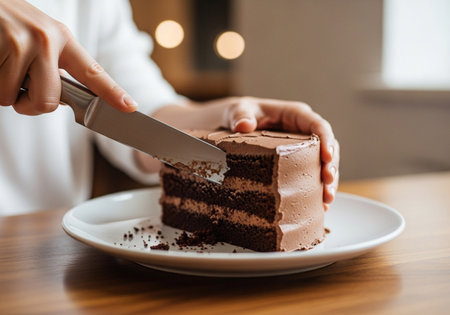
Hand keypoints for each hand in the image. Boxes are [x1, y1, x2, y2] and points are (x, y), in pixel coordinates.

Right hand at [0, 0, 136, 114]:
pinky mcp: (1, 46)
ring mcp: (22, 43)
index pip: (93, 72)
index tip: (129, 107)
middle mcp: (46, 40)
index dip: (112, 92)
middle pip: (48, 101)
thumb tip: (60, 98)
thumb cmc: (7, 22)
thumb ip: (54, 65)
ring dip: (6, 90)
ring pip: (15, 99)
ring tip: (3, 63)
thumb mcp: (38, 36)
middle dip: (30, 104)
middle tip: (21, 88)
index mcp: (62, 38)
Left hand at [223, 97, 338, 207]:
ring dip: (328, 182)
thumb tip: (244, 125)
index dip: (326, 140)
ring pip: (324, 164)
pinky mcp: (298, 162)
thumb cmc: (240, 114)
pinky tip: (320, 206)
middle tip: (328, 183)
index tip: (327, 157)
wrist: (234, 125)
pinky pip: (313, 175)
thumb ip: (240, 115)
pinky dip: (317, 190)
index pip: (318, 125)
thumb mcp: (237, 110)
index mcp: (296, 115)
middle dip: (331, 166)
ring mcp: (303, 148)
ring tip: (327, 199)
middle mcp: (304, 131)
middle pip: (328, 147)